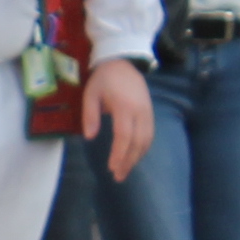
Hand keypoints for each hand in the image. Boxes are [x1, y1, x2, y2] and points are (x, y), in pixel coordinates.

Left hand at [85, 58, 155, 180]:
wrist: (123, 63)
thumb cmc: (103, 79)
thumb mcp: (90, 94)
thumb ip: (90, 115)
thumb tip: (90, 137)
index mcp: (124, 107)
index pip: (124, 135)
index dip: (119, 153)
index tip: (112, 167)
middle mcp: (140, 112)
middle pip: (137, 142)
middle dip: (128, 161)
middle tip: (118, 176)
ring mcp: (148, 112)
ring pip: (146, 140)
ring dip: (137, 157)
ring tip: (125, 171)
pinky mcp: (150, 113)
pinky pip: (149, 135)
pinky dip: (142, 148)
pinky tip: (134, 157)